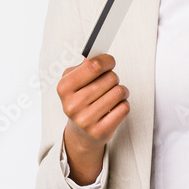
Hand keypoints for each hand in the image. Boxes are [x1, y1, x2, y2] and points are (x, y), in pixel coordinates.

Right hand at [57, 54, 128, 182]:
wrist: (80, 133)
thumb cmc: (80, 101)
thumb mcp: (74, 82)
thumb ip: (85, 66)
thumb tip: (94, 54)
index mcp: (64, 88)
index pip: (94, 65)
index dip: (107, 61)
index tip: (110, 62)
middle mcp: (72, 105)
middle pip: (110, 78)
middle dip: (113, 78)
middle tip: (108, 84)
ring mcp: (85, 120)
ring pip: (119, 92)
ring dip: (120, 91)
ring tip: (112, 96)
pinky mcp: (99, 132)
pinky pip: (124, 107)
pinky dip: (123, 105)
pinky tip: (114, 108)